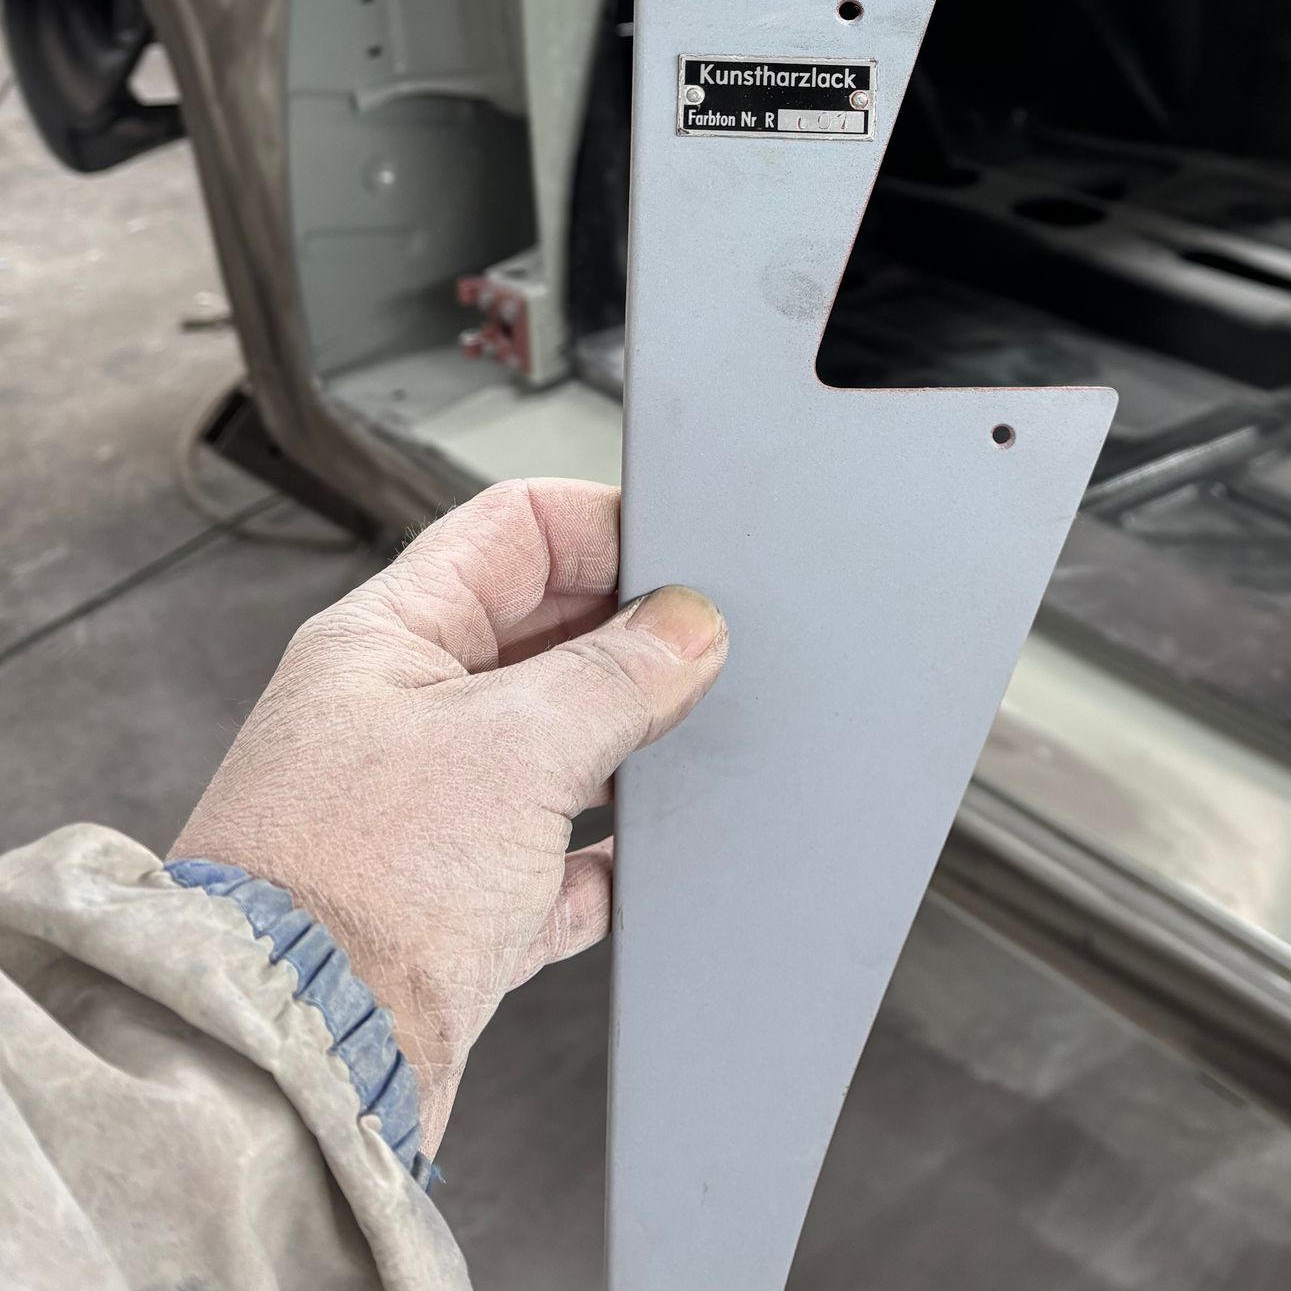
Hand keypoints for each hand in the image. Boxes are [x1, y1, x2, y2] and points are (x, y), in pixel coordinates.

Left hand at [172, 479, 726, 1149]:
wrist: (290, 1069)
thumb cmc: (351, 893)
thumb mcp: (516, 746)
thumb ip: (617, 673)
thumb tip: (687, 628)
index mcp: (385, 637)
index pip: (513, 529)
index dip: (603, 527)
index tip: (680, 562)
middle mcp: (397, 713)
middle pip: (541, 633)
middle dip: (624, 641)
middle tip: (694, 662)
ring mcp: (423, 812)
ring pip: (551, 746)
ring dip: (617, 749)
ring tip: (673, 752)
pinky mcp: (448, 910)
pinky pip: (549, 861)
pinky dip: (599, 861)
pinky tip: (632, 867)